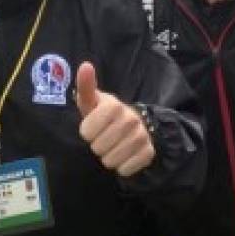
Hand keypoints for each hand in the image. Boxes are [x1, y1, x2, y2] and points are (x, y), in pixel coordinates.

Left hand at [75, 62, 154, 176]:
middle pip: (98, 148)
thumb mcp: (92, 102)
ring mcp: (141, 136)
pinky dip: (121, 167)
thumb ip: (86, 86)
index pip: (87, 132)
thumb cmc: (104, 114)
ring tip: (112, 146)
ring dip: (108, 157)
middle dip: (97, 146)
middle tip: (104, 137)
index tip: (91, 127)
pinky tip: (123, 155)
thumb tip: (85, 65)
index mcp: (114, 106)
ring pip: (111, 161)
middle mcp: (131, 119)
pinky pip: (125, 170)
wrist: (133, 126)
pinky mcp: (148, 152)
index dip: (86, 133)